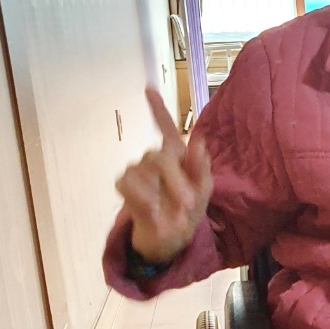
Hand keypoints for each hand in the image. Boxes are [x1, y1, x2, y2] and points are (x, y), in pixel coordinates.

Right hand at [116, 89, 212, 262]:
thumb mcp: (203, 191)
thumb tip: (199, 140)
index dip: (157, 109)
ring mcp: (138, 173)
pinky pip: (128, 183)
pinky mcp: (126, 189)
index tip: (148, 88)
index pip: (166, 128)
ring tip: (176, 212)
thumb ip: (202, 167)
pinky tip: (153, 211)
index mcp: (176, 156)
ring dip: (162, 192)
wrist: (172, 240)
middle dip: (176, 180)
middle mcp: (155, 159)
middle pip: (159, 154)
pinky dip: (142, 197)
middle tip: (189, 203)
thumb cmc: (188, 211)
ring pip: (144, 168)